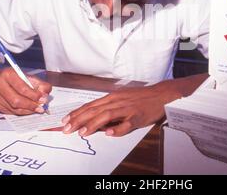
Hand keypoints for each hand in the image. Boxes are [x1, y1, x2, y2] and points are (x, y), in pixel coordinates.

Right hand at [0, 67, 51, 115]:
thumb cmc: (14, 77)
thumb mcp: (27, 75)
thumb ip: (39, 83)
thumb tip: (45, 93)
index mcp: (8, 74)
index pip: (22, 88)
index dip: (34, 95)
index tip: (43, 99)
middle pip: (16, 100)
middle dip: (31, 105)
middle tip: (41, 107)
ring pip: (14, 108)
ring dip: (28, 110)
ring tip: (37, 109)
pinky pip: (12, 112)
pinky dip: (22, 112)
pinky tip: (29, 110)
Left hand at [61, 84, 179, 136]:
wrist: (161, 94)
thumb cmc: (141, 97)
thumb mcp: (122, 98)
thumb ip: (108, 106)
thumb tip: (93, 117)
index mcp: (112, 97)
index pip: (91, 105)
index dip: (77, 113)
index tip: (65, 120)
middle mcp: (117, 101)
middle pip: (95, 110)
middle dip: (79, 119)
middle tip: (67, 128)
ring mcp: (128, 108)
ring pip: (107, 115)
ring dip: (93, 124)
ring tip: (82, 132)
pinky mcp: (138, 116)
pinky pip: (126, 123)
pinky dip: (117, 129)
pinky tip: (109, 134)